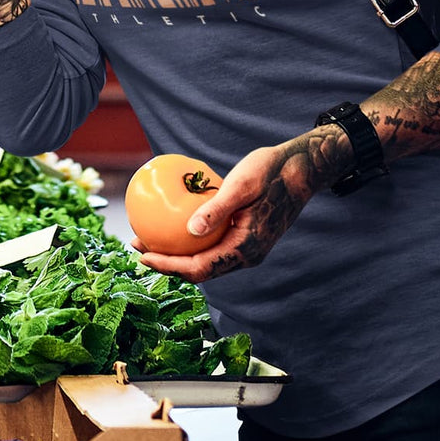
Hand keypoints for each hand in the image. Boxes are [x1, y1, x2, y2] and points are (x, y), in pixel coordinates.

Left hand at [137, 126, 352, 282]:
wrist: (302, 170)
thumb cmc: (271, 172)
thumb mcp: (241, 185)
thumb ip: (217, 209)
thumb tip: (189, 230)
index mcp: (245, 248)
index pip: (199, 268)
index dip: (168, 266)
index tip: (143, 255)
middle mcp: (246, 255)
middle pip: (200, 270)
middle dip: (167, 263)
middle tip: (138, 245)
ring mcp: (247, 249)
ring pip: (206, 261)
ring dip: (177, 254)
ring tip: (150, 237)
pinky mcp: (246, 238)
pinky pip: (214, 247)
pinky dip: (192, 242)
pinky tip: (174, 225)